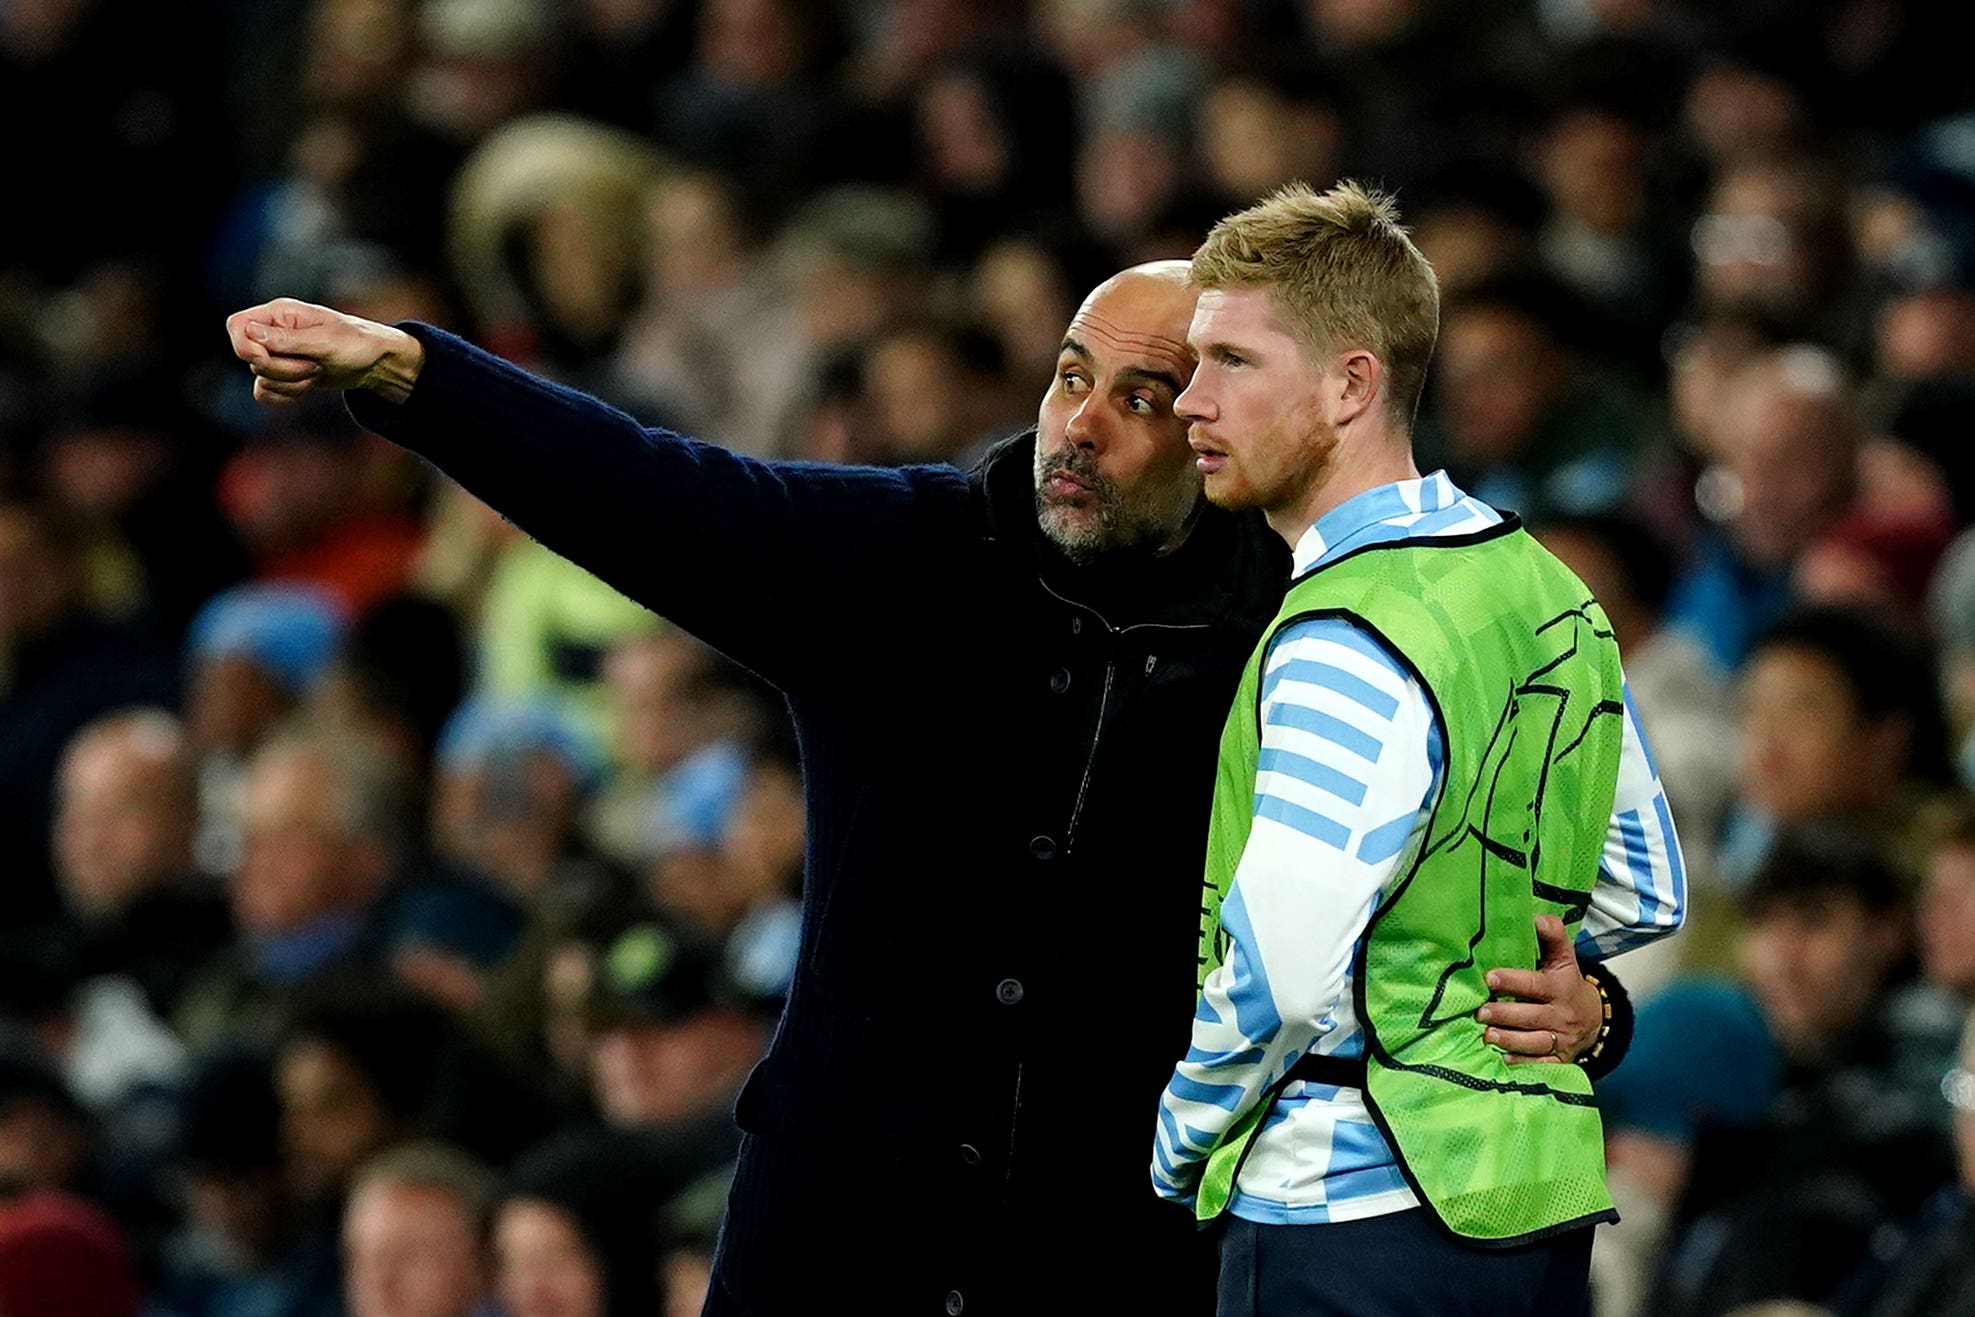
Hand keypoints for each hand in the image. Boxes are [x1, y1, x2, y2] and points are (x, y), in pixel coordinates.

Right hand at [225, 296, 424, 404]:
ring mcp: (278, 354)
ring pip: (259, 377)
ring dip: (289, 382)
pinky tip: (308, 386)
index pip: (237, 325)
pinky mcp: (284, 374)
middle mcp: (273, 331)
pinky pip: (266, 391)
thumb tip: (250, 332)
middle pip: (249, 358)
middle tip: (313, 365)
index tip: (268, 358)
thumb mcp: (325, 341)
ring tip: (316, 372)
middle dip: (281, 369)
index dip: (246, 346)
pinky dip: (285, 394)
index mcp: (279, 313)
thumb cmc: (356, 343)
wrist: (376, 364)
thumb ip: (287, 339)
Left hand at [1476, 915, 1600, 1064]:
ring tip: (1487, 1035)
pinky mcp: (1560, 1058)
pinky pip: (1542, 1063)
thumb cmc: (1567, 983)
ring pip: (1535, 1042)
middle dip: (1506, 1015)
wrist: (1594, 1017)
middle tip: (1481, 1012)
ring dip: (1510, 1040)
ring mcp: (1562, 1039)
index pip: (1536, 984)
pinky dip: (1524, 1063)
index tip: (1490, 978)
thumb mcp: (1564, 958)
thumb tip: (1536, 917)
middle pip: (1532, 1016)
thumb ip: (1552, 936)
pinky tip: (1504, 1060)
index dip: (1513, 981)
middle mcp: (1561, 1015)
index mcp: (1561, 987)